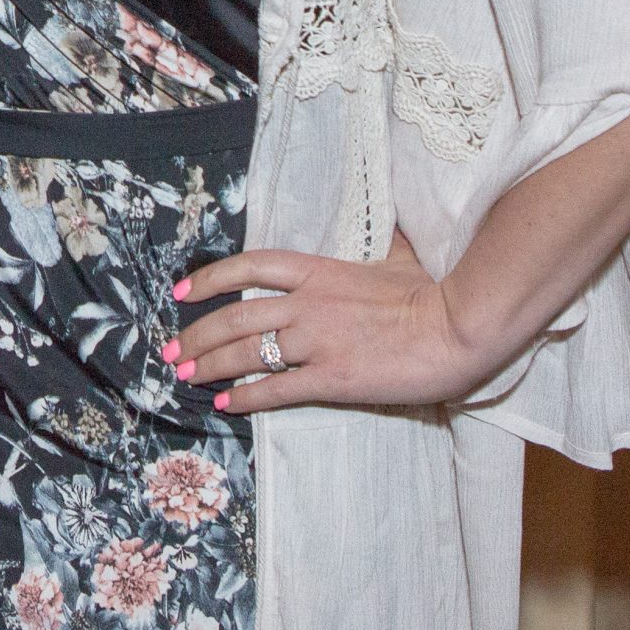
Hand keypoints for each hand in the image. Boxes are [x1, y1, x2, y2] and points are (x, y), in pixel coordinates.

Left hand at [165, 233, 486, 413]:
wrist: (457, 327)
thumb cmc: (433, 291)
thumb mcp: (398, 257)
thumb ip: (379, 244)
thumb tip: (390, 223)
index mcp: (319, 270)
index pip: (250, 266)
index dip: (211, 278)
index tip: (183, 290)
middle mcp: (308, 304)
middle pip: (237, 316)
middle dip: (198, 334)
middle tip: (172, 349)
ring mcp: (318, 342)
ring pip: (249, 353)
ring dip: (211, 366)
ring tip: (185, 377)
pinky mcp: (332, 379)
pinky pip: (278, 390)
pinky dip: (247, 398)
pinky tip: (226, 405)